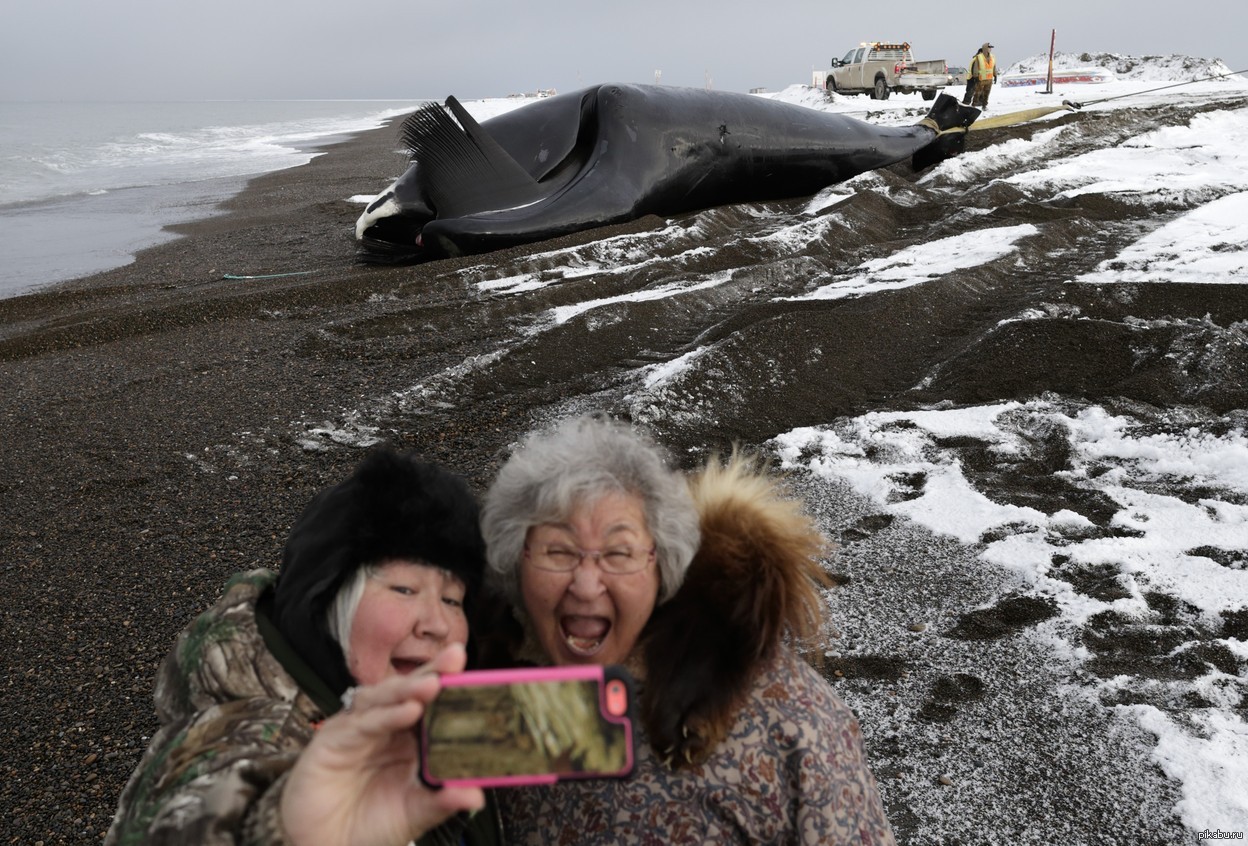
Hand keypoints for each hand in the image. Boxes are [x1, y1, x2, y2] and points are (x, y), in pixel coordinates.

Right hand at [280, 644, 483, 845]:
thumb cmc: (370, 825)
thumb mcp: (414, 814)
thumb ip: (442, 802)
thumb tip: (477, 796)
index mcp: (408, 738)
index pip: (430, 702)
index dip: (448, 683)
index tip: (470, 667)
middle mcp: (384, 728)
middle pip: (408, 691)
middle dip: (431, 672)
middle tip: (455, 658)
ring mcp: (357, 730)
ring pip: (383, 699)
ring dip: (407, 689)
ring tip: (433, 684)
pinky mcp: (332, 741)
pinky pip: (361, 724)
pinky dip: (384, 716)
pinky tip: (407, 711)